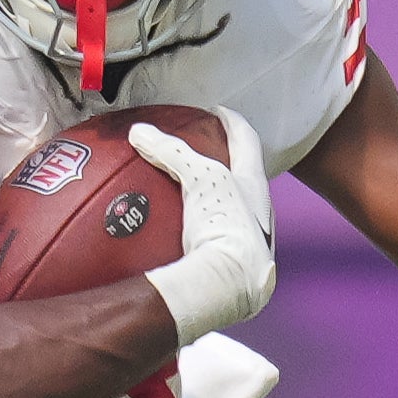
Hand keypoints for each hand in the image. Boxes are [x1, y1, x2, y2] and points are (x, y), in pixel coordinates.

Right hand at [130, 109, 276, 345]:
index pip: (247, 141)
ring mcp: (249, 238)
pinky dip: (200, 229)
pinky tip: (179, 234)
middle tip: (203, 152)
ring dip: (214, 198)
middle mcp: (258, 210)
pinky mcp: (234, 263)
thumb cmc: (224, 224)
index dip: (232, 122)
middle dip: (225, 161)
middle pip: (243, 176)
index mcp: (255, 184)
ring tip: (187, 193)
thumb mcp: (199, 178)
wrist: (231, 283)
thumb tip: (139, 132)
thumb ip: (171, 152)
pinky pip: (216, 237)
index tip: (217, 113)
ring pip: (233, 208)